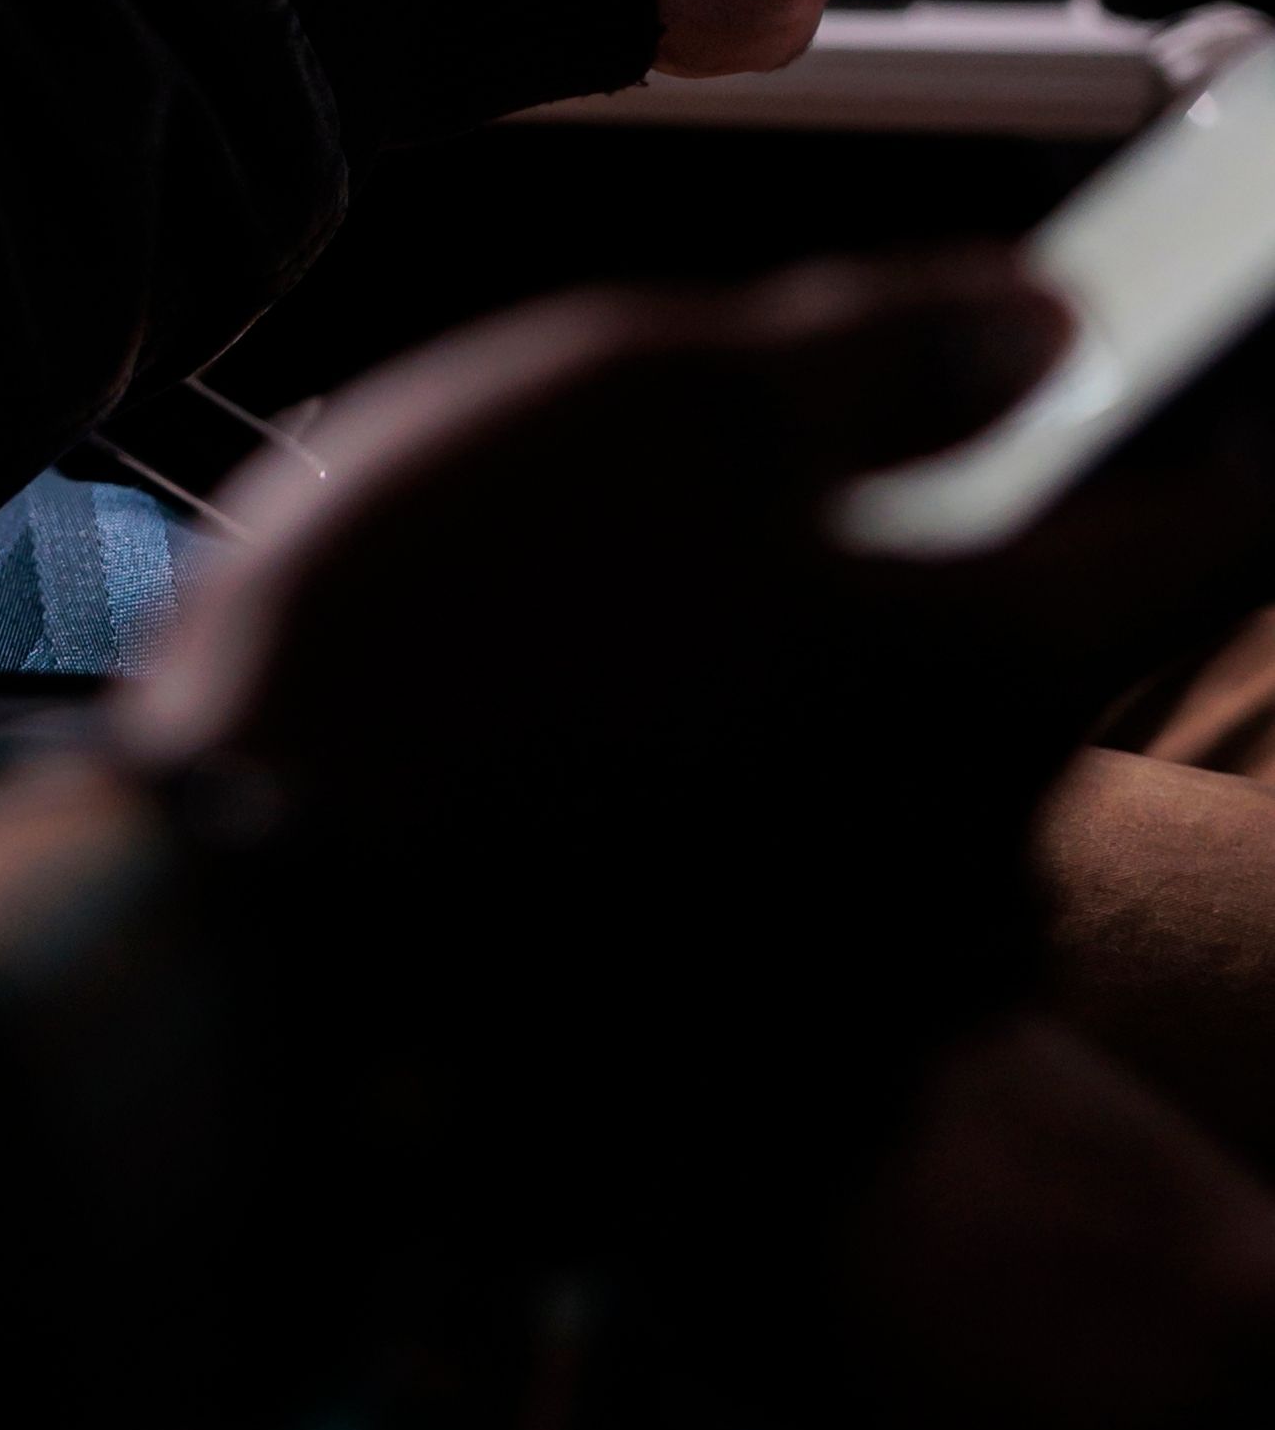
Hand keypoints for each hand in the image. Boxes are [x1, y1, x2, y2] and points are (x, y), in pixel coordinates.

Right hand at [113, 256, 1143, 1273]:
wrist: (249, 947)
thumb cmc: (453, 652)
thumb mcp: (658, 397)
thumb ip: (883, 353)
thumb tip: (1044, 327)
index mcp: (993, 666)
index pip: (1204, 527)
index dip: (1167, 433)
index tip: (1081, 392)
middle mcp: (982, 859)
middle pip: (1006, 679)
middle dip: (890, 601)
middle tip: (690, 537)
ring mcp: (872, 1004)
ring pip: (871, 811)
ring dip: (772, 741)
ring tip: (568, 677)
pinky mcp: (741, 1102)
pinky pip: (760, 940)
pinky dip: (689, 864)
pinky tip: (541, 811)